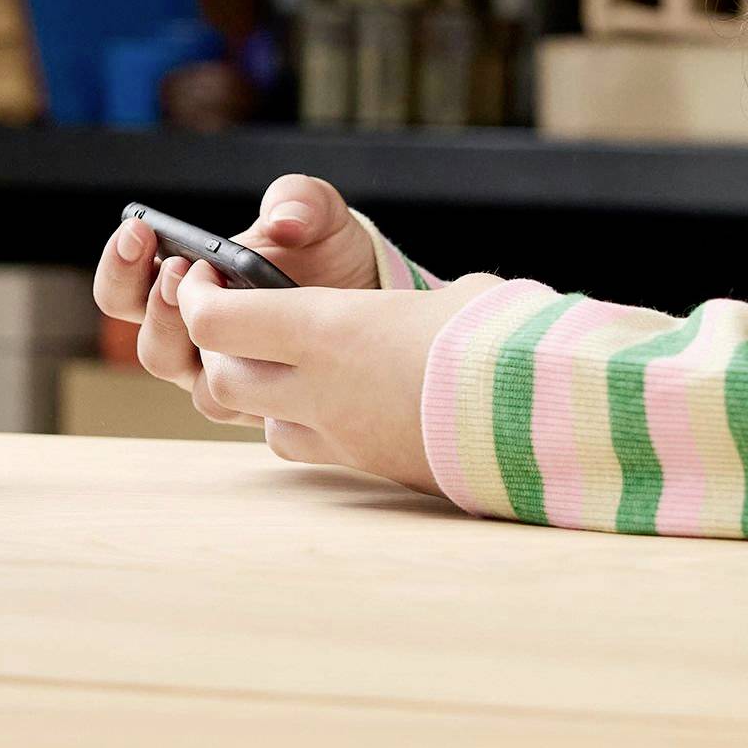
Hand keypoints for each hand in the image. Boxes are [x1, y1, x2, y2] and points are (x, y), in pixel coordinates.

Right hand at [91, 177, 381, 429]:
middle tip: (179, 270)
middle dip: (156, 309)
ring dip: (213, 354)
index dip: (120, 265)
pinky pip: (252, 409)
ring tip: (227, 308)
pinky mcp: (274, 407)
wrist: (378, 296)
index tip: (138, 232)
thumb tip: (282, 224)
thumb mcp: (318, 214)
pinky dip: (259, 380)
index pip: (124, 292)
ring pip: (197, 388)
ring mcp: (236, 381)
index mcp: (184, 292)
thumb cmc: (331, 251)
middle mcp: (198, 344)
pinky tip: (282, 350)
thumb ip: (298, 200)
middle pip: (149, 349)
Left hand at [176, 279, 485, 493]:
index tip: (204, 276)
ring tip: (285, 355)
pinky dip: (300, 421)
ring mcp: (344, 440)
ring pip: (259, 422)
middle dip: (214, 347)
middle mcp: (322, 391)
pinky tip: (333, 396)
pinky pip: (308, 449)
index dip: (197, 297)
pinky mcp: (372, 471)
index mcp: (330, 331)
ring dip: (256, 390)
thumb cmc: (505, 340)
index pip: (216, 322)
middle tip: (233, 315)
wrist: (550, 425)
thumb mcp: (455, 296)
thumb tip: (409, 313)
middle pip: (220, 379)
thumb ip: (404, 300)